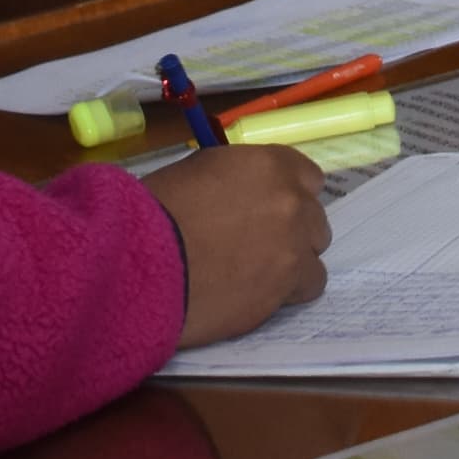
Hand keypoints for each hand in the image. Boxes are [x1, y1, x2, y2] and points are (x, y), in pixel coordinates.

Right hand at [141, 146, 330, 345]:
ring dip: (293, 261)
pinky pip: (308, 287)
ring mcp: (293, 245)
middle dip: (291, 229)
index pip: (307, 177)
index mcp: (268, 165)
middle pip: (314, 217)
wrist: (143, 263)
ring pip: (314, 253)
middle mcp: (290, 201)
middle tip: (258, 244)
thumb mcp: (196, 172)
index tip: (271, 209)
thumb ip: (234, 180)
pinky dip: (288, 291)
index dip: (289, 194)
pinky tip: (258, 293)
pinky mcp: (287, 286)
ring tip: (256, 274)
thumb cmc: (154, 212)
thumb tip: (239, 194)